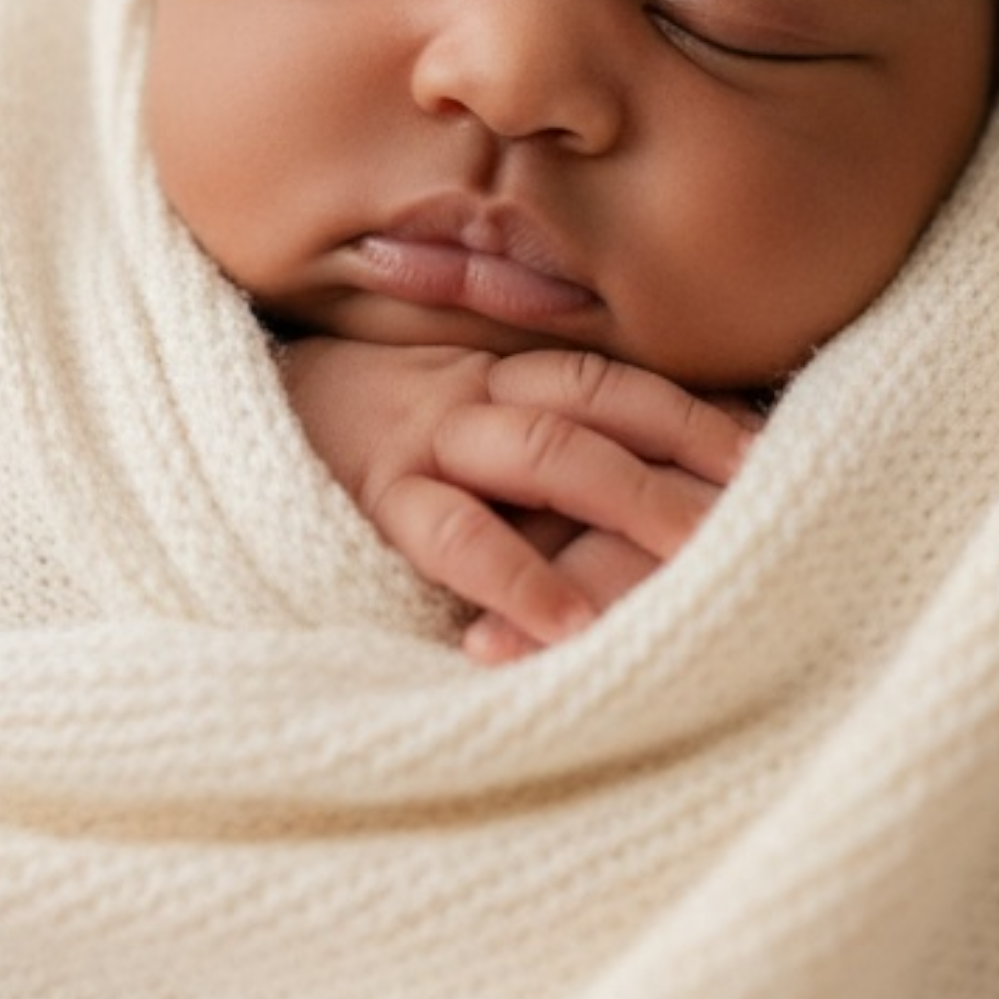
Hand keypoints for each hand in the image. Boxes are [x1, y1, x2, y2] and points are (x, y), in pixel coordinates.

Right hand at [276, 340, 757, 659]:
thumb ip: (524, 429)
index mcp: (498, 372)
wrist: (229, 421)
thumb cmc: (362, 432)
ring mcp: (426, 439)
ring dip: (627, 498)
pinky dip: (513, 574)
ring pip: (544, 452)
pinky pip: (453, 532)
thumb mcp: (448, 411)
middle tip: (765, 502)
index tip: (768, 447)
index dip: (692, 411)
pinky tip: (562, 625)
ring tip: (697, 554)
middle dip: (684, 451)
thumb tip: (641, 477)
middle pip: (598, 405)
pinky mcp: (375, 497)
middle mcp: (475, 394)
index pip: (616, 381)